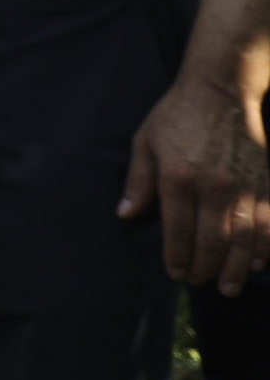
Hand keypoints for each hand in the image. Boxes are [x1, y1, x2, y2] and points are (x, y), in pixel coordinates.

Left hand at [120, 68, 269, 292]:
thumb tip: (125, 215)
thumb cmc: (177, 117)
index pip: (178, 230)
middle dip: (205, 267)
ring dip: (236, 268)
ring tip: (227, 287)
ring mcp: (244, 186)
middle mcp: (213, 185)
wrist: (221, 91)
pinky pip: (269, 224)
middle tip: (199, 282)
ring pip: (244, 239)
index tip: (176, 273)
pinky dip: (265, 248)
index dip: (177, 257)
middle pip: (212, 240)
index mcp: (178, 177)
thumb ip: (138, 182)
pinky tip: (256, 264)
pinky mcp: (266, 183)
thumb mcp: (145, 143)